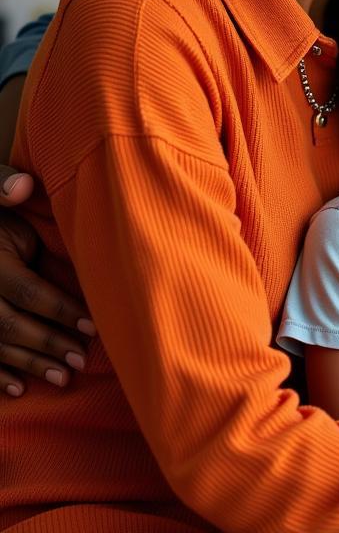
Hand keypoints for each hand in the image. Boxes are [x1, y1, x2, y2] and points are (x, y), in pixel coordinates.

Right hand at [0, 166, 94, 396]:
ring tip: (64, 377)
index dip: (60, 310)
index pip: (26, 291)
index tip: (92, 326)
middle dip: (49, 344)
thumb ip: (4, 188)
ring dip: (28, 364)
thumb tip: (22, 187)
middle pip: (9, 325)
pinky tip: (18, 390)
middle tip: (82, 360)